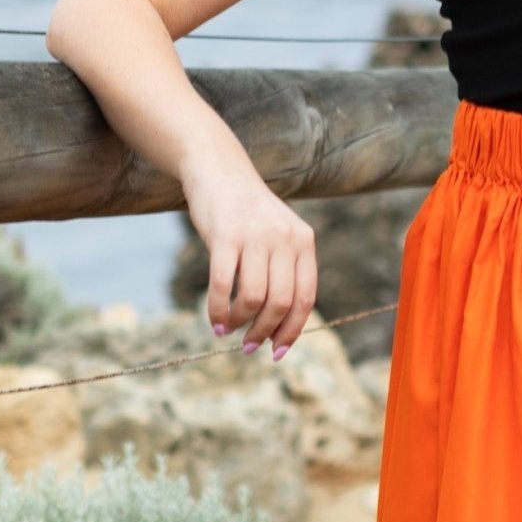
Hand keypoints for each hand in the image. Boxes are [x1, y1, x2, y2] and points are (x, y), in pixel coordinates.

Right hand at [181, 157, 317, 359]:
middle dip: (265, 332)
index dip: (293, 330)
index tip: (278, 351)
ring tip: (229, 330)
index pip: (306, 297)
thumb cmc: (247, 213)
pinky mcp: (225, 235)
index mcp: (304, 241)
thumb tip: (277, 326)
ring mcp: (255, 235)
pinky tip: (215, 322)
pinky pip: (223, 285)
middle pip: (282, 303)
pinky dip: (218, 311)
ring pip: (254, 298)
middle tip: (249, 347)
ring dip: (240, 323)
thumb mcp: (278, 235)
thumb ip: (284, 271)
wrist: (218, 170)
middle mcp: (285, 238)